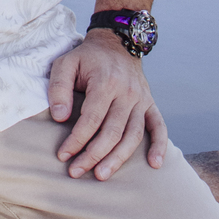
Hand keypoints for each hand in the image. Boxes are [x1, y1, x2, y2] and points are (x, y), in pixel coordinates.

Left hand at [48, 30, 167, 178]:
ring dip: (118, 158)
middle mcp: (127, 92)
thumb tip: (59, 118)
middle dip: (93, 155)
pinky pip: (159, 126)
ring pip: (133, 135)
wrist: (115, 43)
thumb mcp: (65, 63)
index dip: (76, 140)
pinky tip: (155, 164)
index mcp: (106, 82)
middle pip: (112, 131)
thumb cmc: (86, 57)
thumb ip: (59, 88)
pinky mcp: (150, 103)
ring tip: (101, 175)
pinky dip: (159, 145)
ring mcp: (141, 99)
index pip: (91, 119)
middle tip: (76, 172)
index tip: (63, 155)